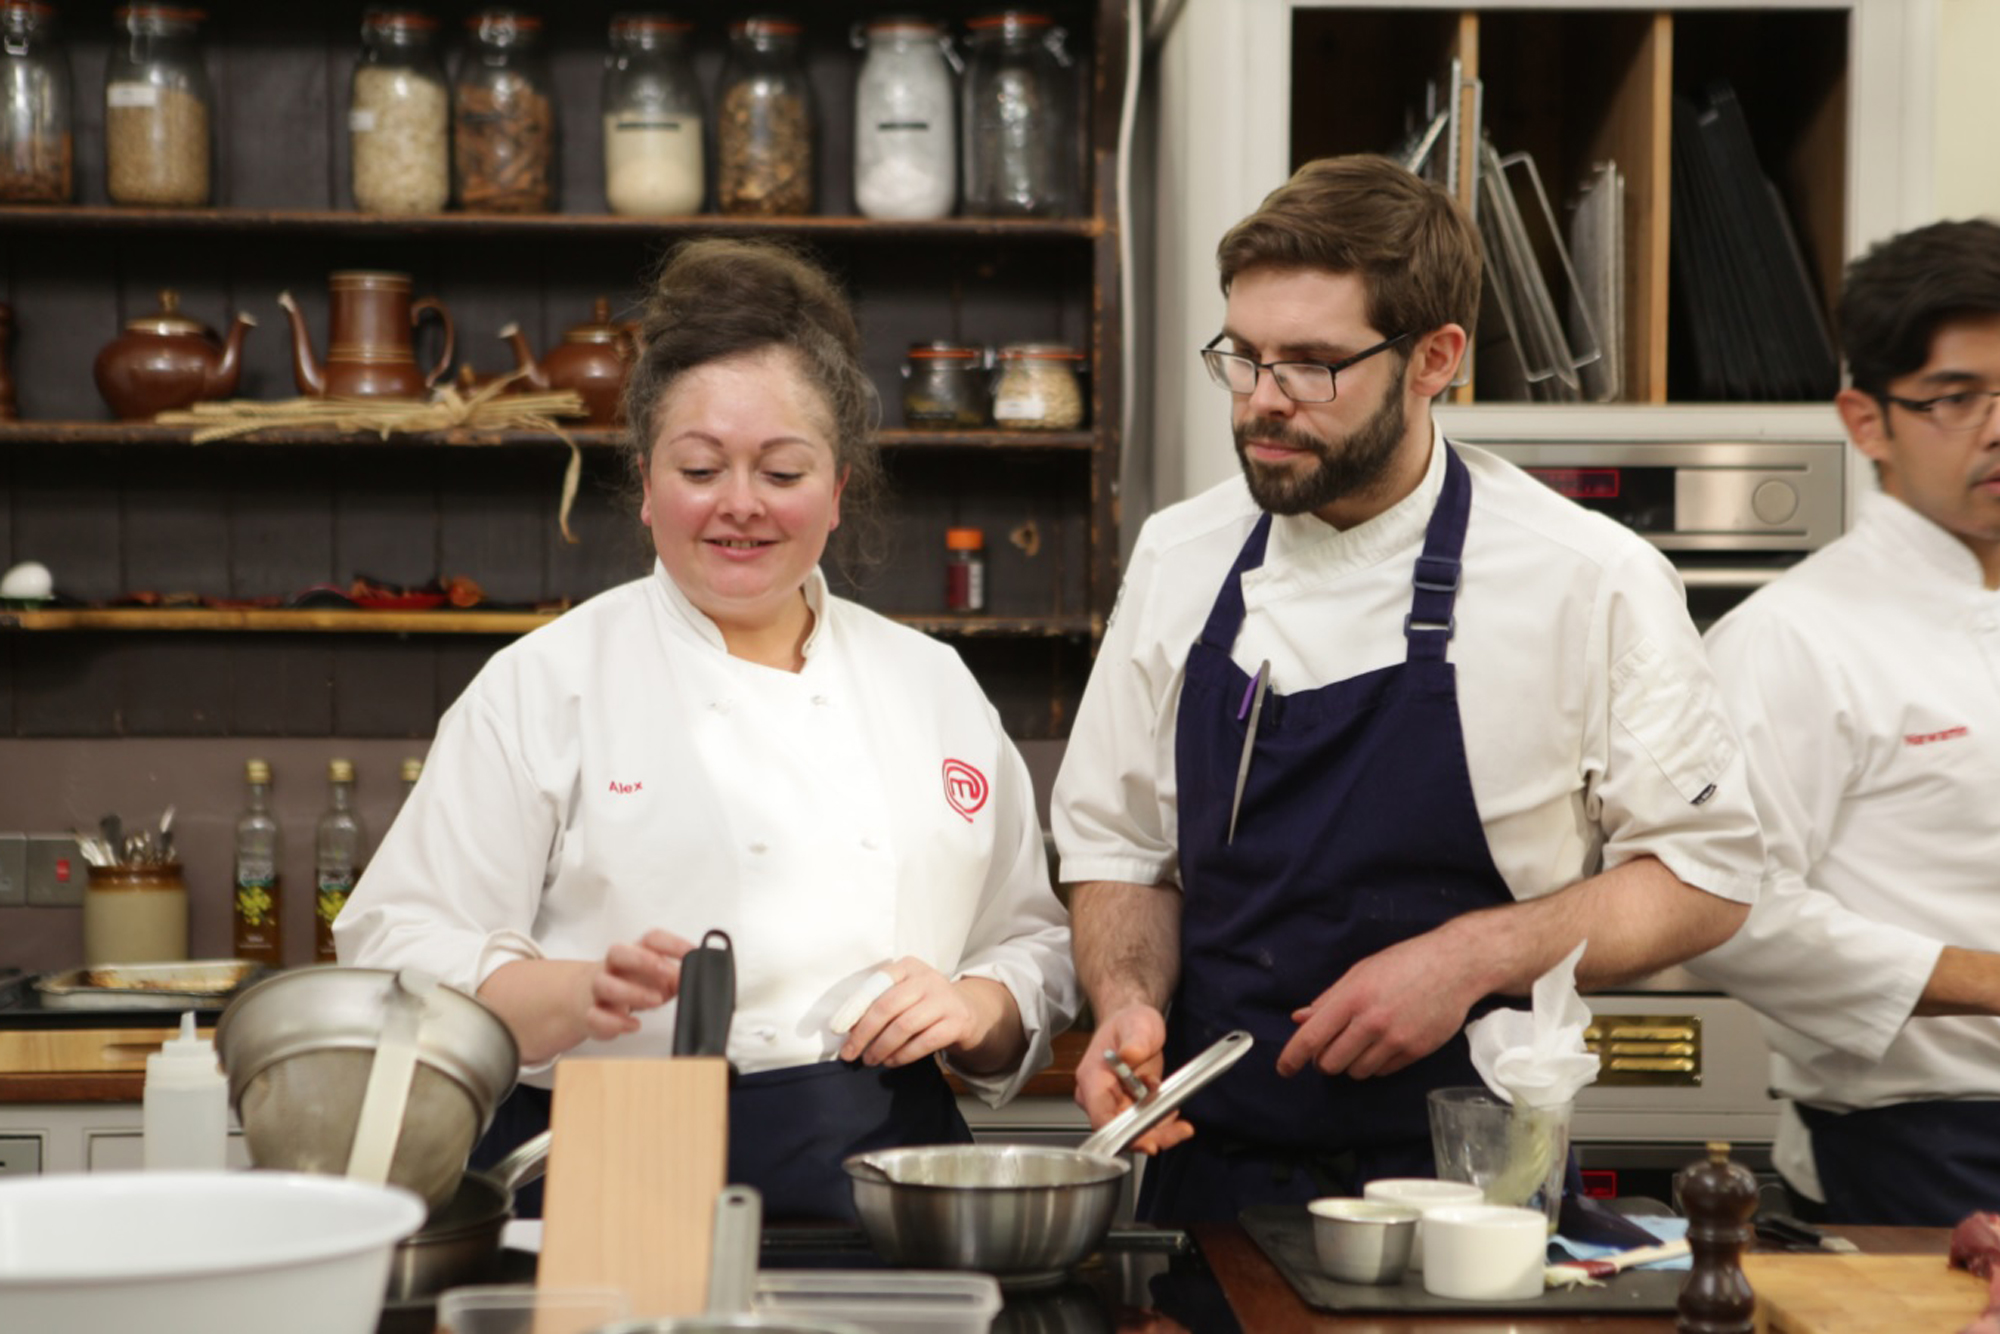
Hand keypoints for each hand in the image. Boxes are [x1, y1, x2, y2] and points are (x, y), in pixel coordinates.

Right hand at [579, 928, 695, 1042]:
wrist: (590, 998)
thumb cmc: (632, 984)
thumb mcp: (659, 979)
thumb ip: (677, 977)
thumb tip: (697, 976)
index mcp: (634, 953)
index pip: (651, 939)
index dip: (672, 943)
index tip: (692, 953)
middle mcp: (613, 967)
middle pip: (617, 952)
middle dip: (642, 960)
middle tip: (668, 972)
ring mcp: (599, 989)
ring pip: (604, 984)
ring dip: (632, 993)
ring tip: (656, 1001)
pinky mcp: (591, 1014)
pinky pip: (594, 1016)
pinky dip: (615, 1023)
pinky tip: (634, 1025)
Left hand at [837, 957, 987, 1068]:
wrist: (966, 1011)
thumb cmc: (924, 1003)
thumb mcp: (904, 993)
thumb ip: (879, 1002)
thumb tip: (848, 1026)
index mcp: (909, 966)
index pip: (876, 984)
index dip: (854, 1008)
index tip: (838, 1029)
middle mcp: (928, 978)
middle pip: (888, 1006)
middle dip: (864, 1033)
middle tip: (850, 1053)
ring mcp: (945, 1000)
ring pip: (904, 1026)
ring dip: (882, 1047)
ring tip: (870, 1060)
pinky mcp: (957, 1022)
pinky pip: (924, 1043)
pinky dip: (903, 1055)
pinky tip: (891, 1061)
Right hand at [1074, 1005, 1189, 1154]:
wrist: (1134, 1023)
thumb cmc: (1128, 1022)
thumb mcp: (1136, 1025)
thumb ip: (1133, 1041)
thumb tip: (1129, 1056)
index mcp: (1093, 1079)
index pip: (1100, 1117)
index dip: (1122, 1134)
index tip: (1146, 1141)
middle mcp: (1100, 1096)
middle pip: (1120, 1130)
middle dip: (1150, 1136)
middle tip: (1178, 1132)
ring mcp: (1115, 1102)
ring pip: (1134, 1131)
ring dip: (1159, 1132)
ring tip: (1182, 1126)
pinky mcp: (1131, 1105)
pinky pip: (1145, 1123)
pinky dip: (1162, 1123)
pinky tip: (1173, 1112)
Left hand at [1277, 929, 1481, 1079]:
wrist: (1454, 966)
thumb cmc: (1405, 963)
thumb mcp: (1360, 972)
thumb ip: (1329, 999)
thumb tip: (1300, 1018)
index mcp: (1352, 998)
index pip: (1312, 1037)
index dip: (1292, 1057)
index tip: (1284, 1068)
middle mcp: (1372, 1022)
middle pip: (1330, 1062)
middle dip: (1324, 1060)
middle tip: (1329, 1048)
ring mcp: (1395, 1040)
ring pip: (1355, 1072)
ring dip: (1350, 1063)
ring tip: (1360, 1042)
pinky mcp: (1415, 1052)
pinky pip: (1381, 1072)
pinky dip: (1374, 1064)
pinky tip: (1382, 1044)